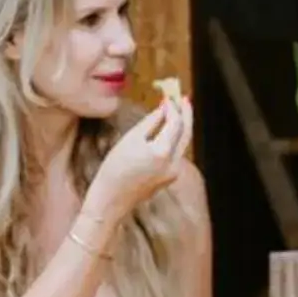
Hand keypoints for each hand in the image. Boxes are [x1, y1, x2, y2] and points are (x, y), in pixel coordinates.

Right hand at [87, 93, 192, 220]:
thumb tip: (165, 108)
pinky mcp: (170, 177)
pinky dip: (175, 140)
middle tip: (183, 99)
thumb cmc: (114, 169)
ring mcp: (174, 173)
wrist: (111, 200)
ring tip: (177, 110)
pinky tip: (169, 130)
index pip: (176, 123)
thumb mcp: (130, 139)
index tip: (168, 97)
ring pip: (183, 144)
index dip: (174, 108)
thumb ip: (151, 122)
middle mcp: (173, 163)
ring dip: (182, 126)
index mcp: (162, 152)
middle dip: (186, 115)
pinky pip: (176, 153)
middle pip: (186, 133)